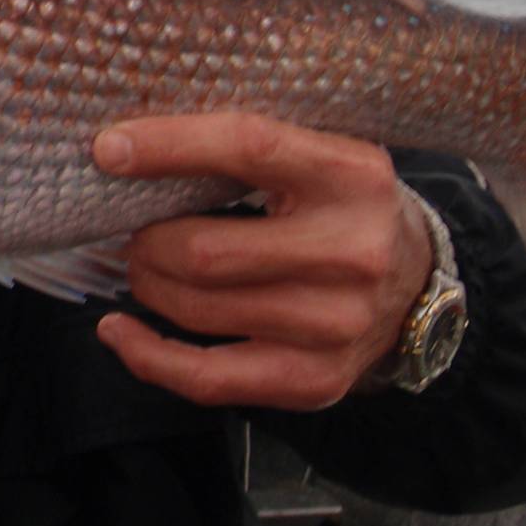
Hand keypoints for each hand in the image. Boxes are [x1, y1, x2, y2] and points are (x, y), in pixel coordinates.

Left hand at [90, 111, 431, 410]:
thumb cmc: (341, 208)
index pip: (249, 147)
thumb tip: (133, 145)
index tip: (110, 149)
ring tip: (144, 265)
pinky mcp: (315, 380)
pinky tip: (120, 331)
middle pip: (206, 252)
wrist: (414, 286)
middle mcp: (353, 253)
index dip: (170, 147)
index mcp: (352, 177)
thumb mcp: (319, 156)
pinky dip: (148, 355)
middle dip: (148, 240)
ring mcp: (336, 325)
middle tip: (135, 229)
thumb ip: (247, 146)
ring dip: (148, 284)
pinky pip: (207, 378)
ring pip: (198, 310)